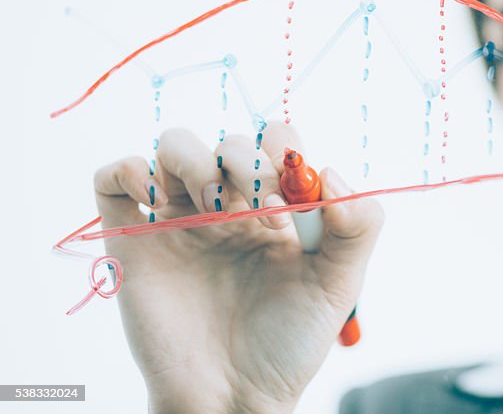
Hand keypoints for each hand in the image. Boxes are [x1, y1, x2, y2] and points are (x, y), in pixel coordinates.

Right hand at [93, 122, 382, 412]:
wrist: (232, 397)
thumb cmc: (286, 345)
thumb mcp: (339, 284)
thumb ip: (359, 226)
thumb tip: (331, 172)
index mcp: (274, 209)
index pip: (277, 144)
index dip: (284, 151)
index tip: (291, 198)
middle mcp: (226, 207)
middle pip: (229, 143)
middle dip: (245, 161)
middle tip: (256, 208)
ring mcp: (177, 220)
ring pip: (174, 147)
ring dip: (194, 158)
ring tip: (213, 206)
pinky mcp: (131, 239)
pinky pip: (114, 178)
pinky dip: (129, 169)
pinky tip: (157, 198)